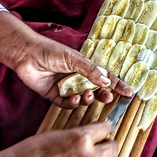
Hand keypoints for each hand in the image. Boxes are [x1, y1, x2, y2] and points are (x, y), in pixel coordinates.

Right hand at [0, 122, 119, 156]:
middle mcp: (87, 156)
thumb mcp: (62, 133)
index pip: (107, 128)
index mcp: (81, 137)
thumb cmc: (37, 148)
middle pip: (114, 149)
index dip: (105, 129)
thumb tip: (97, 135)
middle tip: (102, 147)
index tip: (103, 131)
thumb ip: (81, 135)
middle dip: (109, 146)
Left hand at [13, 35, 131, 108]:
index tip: (129, 92)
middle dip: (103, 96)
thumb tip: (107, 81)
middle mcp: (77, 78)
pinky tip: (73, 98)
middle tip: (108, 98)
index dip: (117, 85)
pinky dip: (72, 104)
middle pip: (96, 91)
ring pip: (83, 99)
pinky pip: (67, 105)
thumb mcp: (73, 58)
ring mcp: (66, 88)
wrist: (26, 54)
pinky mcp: (54, 96)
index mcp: (84, 67)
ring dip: (88, 99)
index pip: (105, 77)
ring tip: (87, 94)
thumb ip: (90, 70)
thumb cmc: (50, 51)